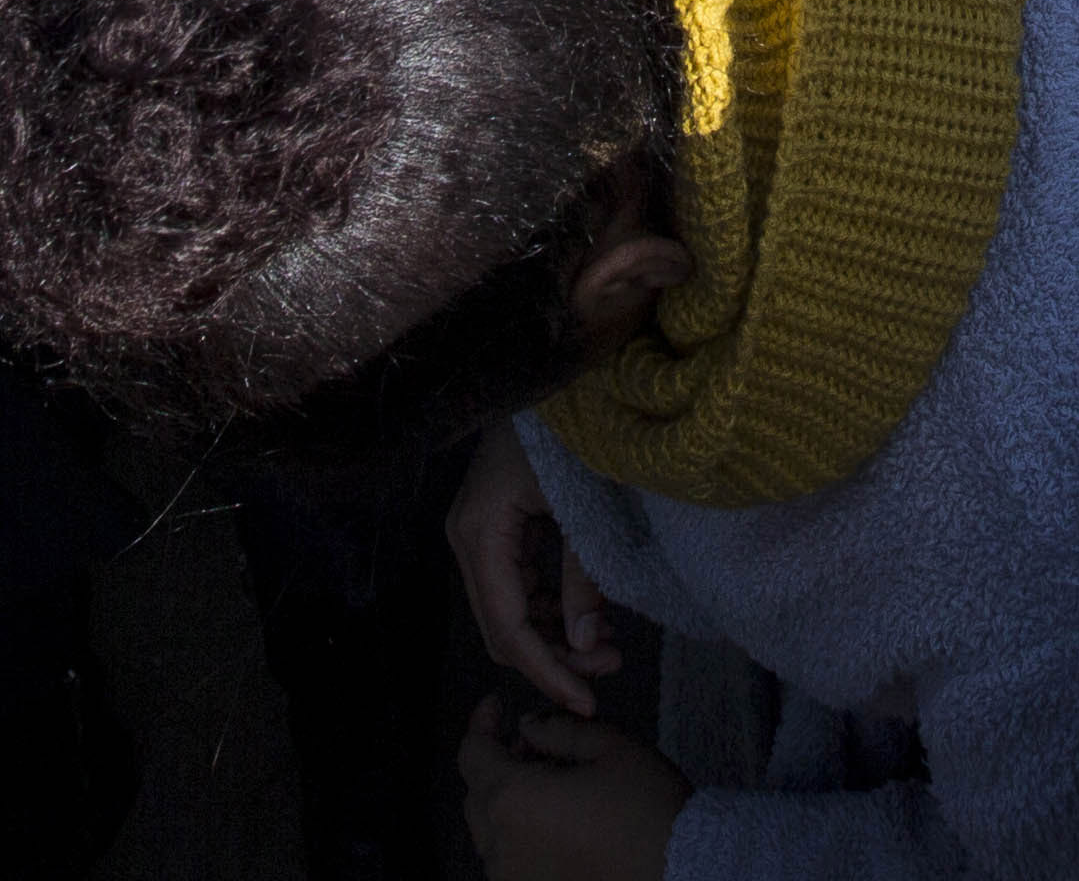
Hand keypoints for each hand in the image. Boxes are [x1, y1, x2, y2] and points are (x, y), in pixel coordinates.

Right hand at [449, 418, 617, 714]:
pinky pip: (518, 589)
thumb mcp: (583, 507)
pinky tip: (590, 618)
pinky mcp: (495, 530)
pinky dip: (551, 609)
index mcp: (480, 534)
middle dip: (554, 657)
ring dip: (555, 637)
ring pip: (510, 613)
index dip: (546, 671)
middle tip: (611, 668)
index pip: (507, 626)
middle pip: (503, 627)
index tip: (584, 702)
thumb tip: (587, 647)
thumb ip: (585, 577)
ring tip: (611, 647)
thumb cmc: (571, 433)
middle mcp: (467, 540)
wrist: (559, 377)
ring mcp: (477, 535)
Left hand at [456, 697, 688, 880]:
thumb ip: (557, 729)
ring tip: (551, 782)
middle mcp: (501, 847)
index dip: (482, 723)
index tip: (497, 706)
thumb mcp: (608, 747)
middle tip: (534, 743)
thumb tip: (529, 725)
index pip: (472, 754)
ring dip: (509, 801)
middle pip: (477, 794)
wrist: (681, 870)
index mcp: (512, 801)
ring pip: (491, 830)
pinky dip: (520, 834)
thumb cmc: (648, 809)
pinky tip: (557, 820)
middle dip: (498, 762)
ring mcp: (514, 878)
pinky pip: (510, 859)